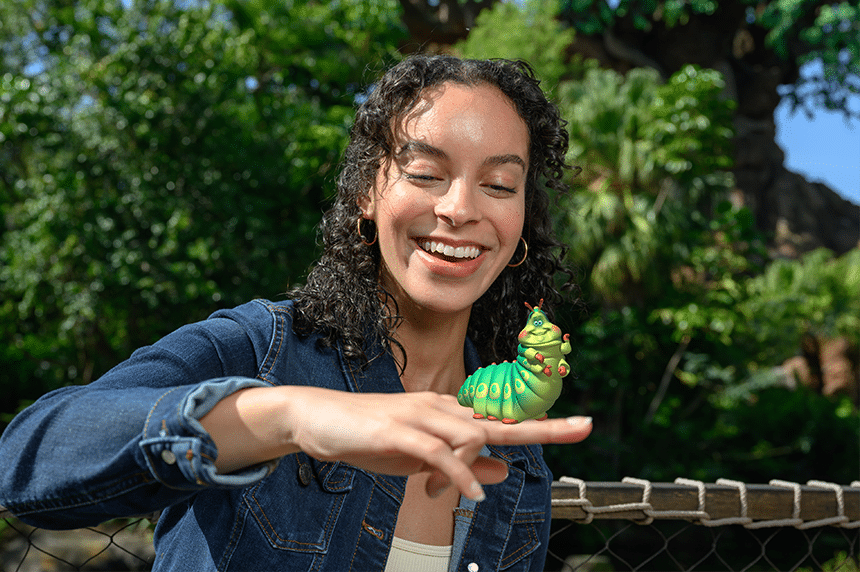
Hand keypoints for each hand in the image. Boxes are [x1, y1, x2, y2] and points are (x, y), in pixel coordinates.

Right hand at [282, 388, 590, 500]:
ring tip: (449, 493)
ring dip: (472, 468)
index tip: (579, 423)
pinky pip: (437, 451)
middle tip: (583, 426)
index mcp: (448, 413)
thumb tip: (501, 470)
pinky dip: (456, 473)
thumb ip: (459, 463)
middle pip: (499, 420)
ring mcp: (420, 415)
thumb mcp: (420, 458)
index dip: (541, 421)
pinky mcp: (398, 430)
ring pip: (469, 435)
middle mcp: (440, 407)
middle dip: (543, 426)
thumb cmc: (370, 437)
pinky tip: (467, 493)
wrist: (318, 419)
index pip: (500, 418)